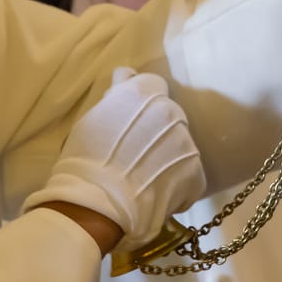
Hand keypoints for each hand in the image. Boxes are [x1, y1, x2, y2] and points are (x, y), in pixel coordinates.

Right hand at [23, 69, 204, 252]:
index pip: (152, 85)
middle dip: (156, 130)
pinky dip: (177, 183)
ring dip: (167, 156)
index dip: (141, 102)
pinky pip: (189, 175)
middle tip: (136, 153)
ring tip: (145, 178)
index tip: (130, 118)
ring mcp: (187, 143)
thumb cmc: (85, 159)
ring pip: (180, 145)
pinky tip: (156, 194)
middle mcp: (172, 111)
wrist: (99, 203)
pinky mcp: (196, 173)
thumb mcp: (93, 117)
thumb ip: (117, 97)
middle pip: (169, 115)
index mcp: (145, 92)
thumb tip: (126, 78)